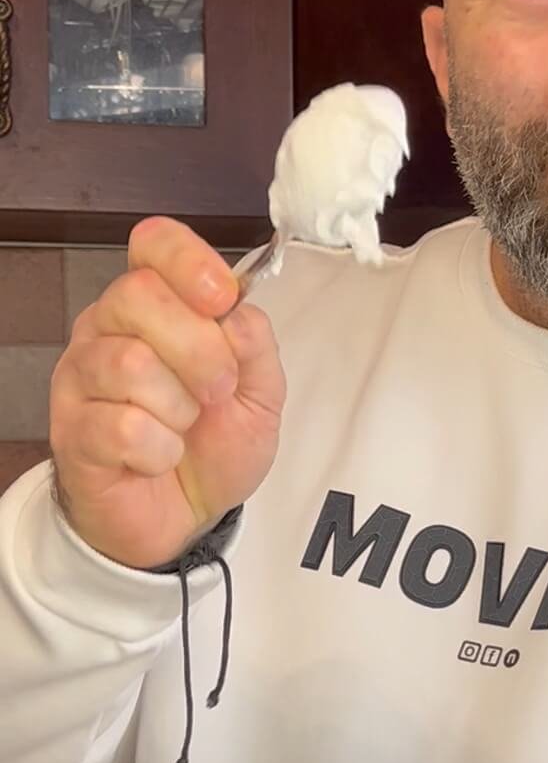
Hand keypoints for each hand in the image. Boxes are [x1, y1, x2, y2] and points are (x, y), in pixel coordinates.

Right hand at [50, 217, 284, 568]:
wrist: (184, 518)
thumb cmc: (212, 447)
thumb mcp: (259, 396)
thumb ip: (255, 347)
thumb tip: (238, 311)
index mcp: (155, 305)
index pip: (152, 244)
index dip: (188, 260)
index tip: (223, 298)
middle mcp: (108, 328)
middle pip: (140, 296)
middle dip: (200, 350)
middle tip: (218, 391)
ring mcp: (82, 377)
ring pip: (130, 363)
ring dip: (180, 407)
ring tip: (185, 428)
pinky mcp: (73, 430)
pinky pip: (122, 426)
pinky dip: (160, 450)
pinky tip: (160, 458)